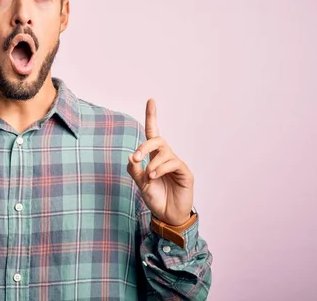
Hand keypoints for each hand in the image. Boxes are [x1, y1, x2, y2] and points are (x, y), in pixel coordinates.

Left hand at [127, 99, 193, 225]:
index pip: (153, 132)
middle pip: (158, 140)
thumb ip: (135, 171)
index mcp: (154, 157)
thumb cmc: (156, 198)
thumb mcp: (141, 184)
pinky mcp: (185, 172)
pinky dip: (161, 168)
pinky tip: (155, 177)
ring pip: (164, 152)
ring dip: (153, 163)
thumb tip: (131, 157)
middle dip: (145, 145)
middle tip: (136, 157)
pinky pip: (173, 163)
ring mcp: (176, 164)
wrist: (168, 216)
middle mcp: (166, 157)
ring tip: (149, 176)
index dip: (152, 116)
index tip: (151, 100)